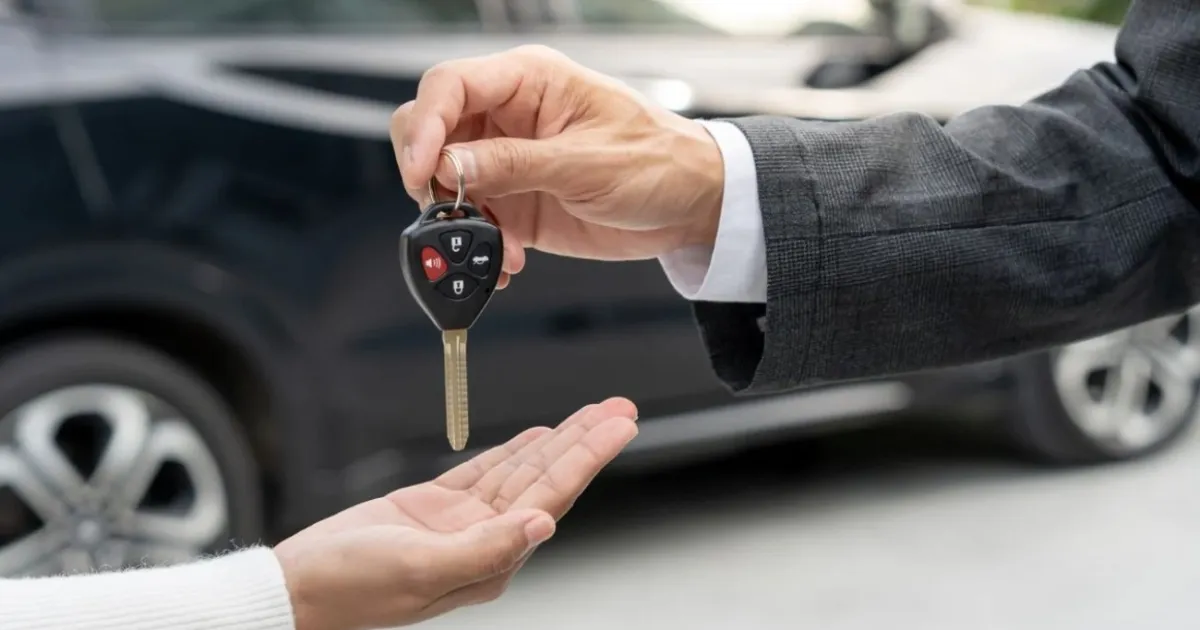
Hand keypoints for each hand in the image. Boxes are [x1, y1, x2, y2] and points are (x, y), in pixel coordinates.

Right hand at [273, 397, 637, 629]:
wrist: (299, 587)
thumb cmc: (352, 588)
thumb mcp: (423, 569)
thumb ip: (487, 548)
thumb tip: (542, 523)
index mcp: (491, 560)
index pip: (553, 497)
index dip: (589, 457)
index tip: (620, 427)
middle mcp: (486, 540)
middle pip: (548, 478)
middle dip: (586, 440)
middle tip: (621, 408)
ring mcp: (461, 522)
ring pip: (522, 470)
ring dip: (558, 439)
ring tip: (594, 413)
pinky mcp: (434, 506)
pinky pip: (485, 470)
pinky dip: (513, 450)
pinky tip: (538, 436)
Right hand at [390, 45, 724, 289]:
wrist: (692, 206)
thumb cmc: (660, 162)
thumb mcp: (587, 163)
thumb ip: (515, 163)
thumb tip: (449, 164)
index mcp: (528, 81)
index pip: (450, 86)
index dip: (425, 126)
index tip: (423, 172)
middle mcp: (509, 116)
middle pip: (430, 129)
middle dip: (427, 173)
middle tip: (446, 210)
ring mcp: (507, 161)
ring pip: (443, 180)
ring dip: (456, 220)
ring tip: (495, 248)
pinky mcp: (514, 202)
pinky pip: (472, 220)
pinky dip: (477, 247)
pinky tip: (505, 263)